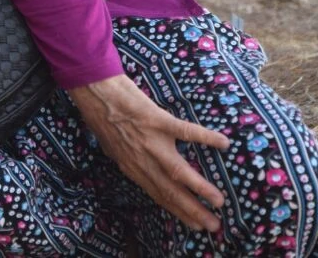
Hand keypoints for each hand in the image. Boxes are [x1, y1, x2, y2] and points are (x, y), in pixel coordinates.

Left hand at [69, 74, 230, 232]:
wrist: (94, 91)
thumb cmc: (101, 116)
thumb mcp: (110, 146)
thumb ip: (126, 160)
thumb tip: (133, 168)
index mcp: (131, 166)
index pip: (157, 194)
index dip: (176, 211)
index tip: (194, 225)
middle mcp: (142, 159)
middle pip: (169, 190)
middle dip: (192, 210)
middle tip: (213, 226)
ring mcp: (151, 141)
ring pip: (178, 171)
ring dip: (199, 188)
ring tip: (219, 201)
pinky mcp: (157, 120)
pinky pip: (185, 131)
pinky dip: (205, 137)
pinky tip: (223, 143)